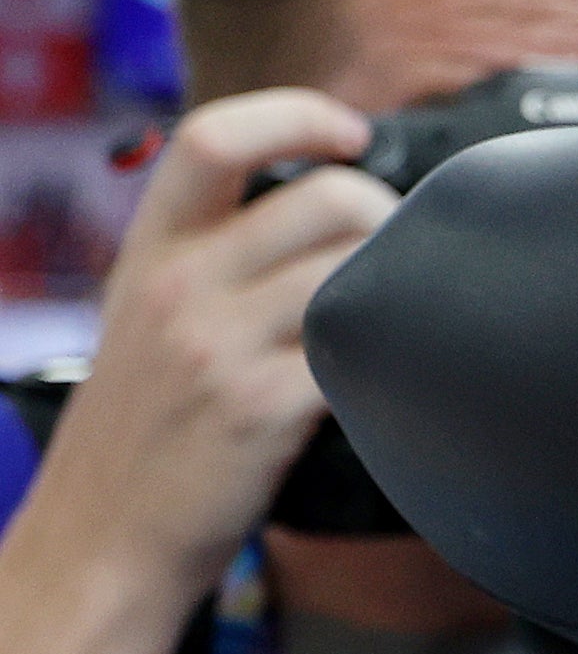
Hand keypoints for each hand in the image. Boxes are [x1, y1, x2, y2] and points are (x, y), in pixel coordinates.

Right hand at [18, 88, 390, 614]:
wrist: (100, 537)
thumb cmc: (140, 429)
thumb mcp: (144, 317)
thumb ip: (210, 256)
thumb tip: (319, 203)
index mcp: (148, 253)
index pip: (212, 137)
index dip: (296, 116)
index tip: (348, 134)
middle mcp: (178, 287)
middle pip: (327, 197)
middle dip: (387, 213)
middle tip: (397, 248)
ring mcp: (218, 346)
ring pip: (355, 269)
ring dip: (402, 281)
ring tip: (399, 309)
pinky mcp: (262, 407)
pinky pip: (358, 351)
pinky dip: (391, 355)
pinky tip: (389, 372)